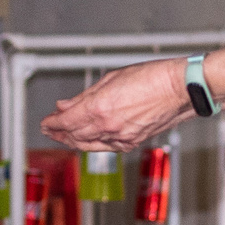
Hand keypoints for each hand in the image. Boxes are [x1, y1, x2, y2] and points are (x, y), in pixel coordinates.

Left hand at [42, 59, 192, 150]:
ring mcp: (120, 137)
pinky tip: (89, 140)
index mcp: (99, 107)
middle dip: (59, 133)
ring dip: (73, 140)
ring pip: (89, 144)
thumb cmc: (151, 77)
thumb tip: (65, 105)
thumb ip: (85, 96)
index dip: (52, 123)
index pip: (66, 121)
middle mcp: (107, 126)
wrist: (179, 89)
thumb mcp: (111, 79)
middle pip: (74, 135)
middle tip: (49, 130)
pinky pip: (106, 147)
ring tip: (64, 137)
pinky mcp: (132, 142)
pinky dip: (94, 144)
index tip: (44, 122)